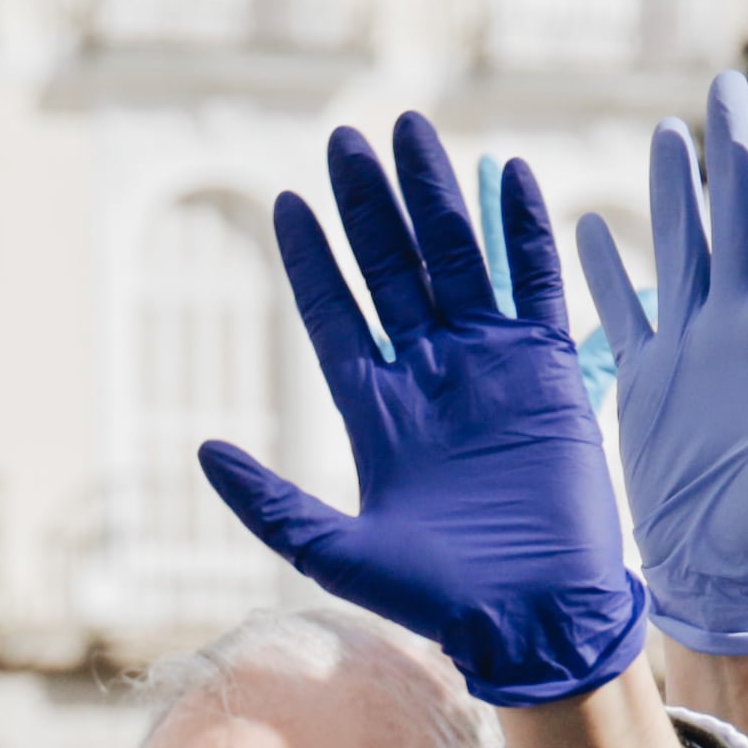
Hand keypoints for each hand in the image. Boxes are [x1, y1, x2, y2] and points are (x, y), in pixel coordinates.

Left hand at [198, 113, 647, 702]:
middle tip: (345, 139)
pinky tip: (506, 178)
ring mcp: (488, 366)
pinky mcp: (545, 370)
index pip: (336, 314)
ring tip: (409, 132)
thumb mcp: (334, 552)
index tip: (287, 203)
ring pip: (455, 259)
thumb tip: (201, 449)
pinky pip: (533, 285)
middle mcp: (428, 375)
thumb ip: (269, 501)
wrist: (531, 614)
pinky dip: (521, 234)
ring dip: (434, 196)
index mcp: (375, 408)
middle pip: (392, 269)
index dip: (313, 261)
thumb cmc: (435, 596)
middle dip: (368, 206)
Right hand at [580, 74, 747, 656]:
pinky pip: (624, 312)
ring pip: (680, 250)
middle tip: (727, 85)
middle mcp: (737, 330)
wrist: (724, 573)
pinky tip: (590, 226)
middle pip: (734, 220)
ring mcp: (688, 352)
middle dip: (730, 154)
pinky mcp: (644, 383)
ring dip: (672, 194)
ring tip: (664, 132)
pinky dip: (607, 270)